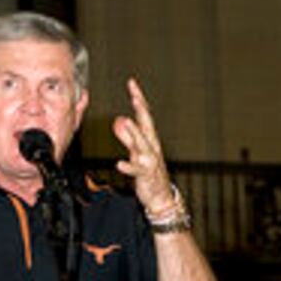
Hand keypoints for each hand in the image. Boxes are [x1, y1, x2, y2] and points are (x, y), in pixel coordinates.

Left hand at [111, 77, 174, 213]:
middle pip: (146, 124)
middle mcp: (152, 146)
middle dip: (141, 109)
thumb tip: (119, 120)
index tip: (132, 83)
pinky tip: (119, 164)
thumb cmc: (149, 173)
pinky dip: (129, 167)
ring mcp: (150, 161)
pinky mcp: (146, 176)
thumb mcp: (136, 152)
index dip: (138, 98)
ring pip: (143, 145)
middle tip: (135, 95)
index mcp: (149, 139)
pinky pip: (136, 171)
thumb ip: (127, 136)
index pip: (144, 114)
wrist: (161, 197)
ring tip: (126, 121)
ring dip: (135, 133)